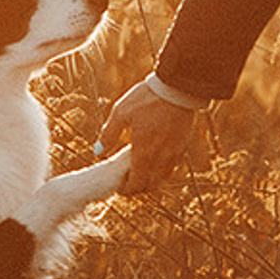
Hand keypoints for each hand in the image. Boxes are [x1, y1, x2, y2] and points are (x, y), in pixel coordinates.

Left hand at [99, 77, 197, 193]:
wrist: (177, 88)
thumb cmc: (147, 98)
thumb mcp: (121, 112)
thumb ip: (109, 134)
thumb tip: (97, 151)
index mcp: (144, 152)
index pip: (136, 183)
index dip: (127, 190)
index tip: (119, 187)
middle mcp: (160, 158)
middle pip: (150, 185)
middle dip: (138, 188)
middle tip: (128, 183)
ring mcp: (174, 153)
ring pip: (162, 178)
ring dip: (151, 180)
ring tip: (140, 173)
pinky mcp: (182, 146)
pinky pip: (171, 167)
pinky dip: (162, 170)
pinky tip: (154, 161)